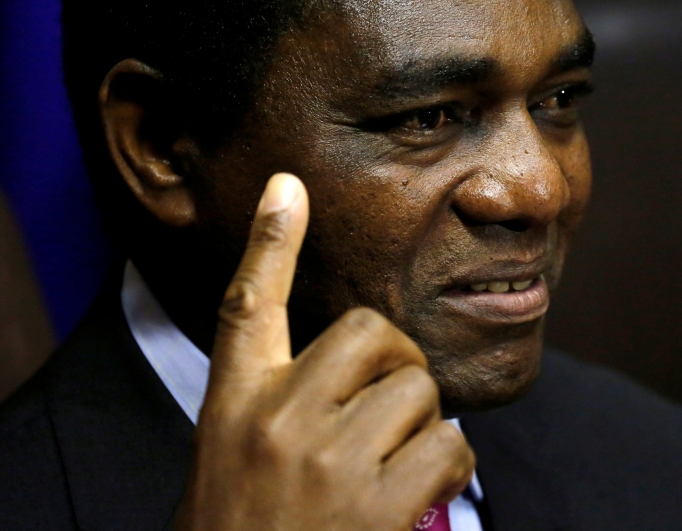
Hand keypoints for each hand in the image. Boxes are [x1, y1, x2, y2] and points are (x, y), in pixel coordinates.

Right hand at [174, 173, 474, 530]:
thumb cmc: (245, 528)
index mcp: (233, 404)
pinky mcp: (375, 507)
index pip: (247, 304)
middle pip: (372, 334)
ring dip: (420, 424)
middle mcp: (275, 421)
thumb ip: (275, 397)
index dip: (269, 240)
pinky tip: (415, 494)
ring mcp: (326, 462)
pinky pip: (448, 445)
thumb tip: (347, 351)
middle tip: (386, 408)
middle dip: (395, 364)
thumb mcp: (233, 456)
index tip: (289, 185)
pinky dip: (448, 464)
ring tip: (389, 466)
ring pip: (418, 391)